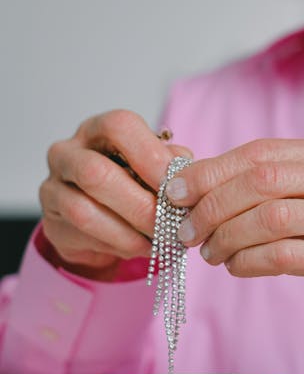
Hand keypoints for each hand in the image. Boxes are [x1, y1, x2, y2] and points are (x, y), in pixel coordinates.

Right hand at [39, 110, 191, 279]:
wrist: (103, 219)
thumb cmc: (132, 182)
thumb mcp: (153, 166)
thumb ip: (168, 162)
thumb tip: (182, 167)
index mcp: (97, 130)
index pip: (118, 126)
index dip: (149, 155)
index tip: (176, 183)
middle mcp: (67, 153)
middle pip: (95, 172)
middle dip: (140, 203)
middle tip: (170, 222)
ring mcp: (52, 189)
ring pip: (84, 211)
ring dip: (129, 231)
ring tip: (159, 240)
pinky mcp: (51, 224)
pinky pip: (83, 237)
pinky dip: (119, 245)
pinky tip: (141, 247)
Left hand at [165, 138, 303, 373]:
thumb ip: (267, 185)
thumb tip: (193, 183)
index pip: (263, 152)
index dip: (213, 170)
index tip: (177, 192)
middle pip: (265, 179)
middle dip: (214, 204)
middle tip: (188, 229)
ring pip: (272, 218)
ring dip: (228, 236)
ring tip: (211, 252)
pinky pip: (285, 256)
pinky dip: (248, 261)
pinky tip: (236, 267)